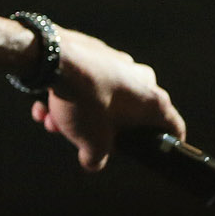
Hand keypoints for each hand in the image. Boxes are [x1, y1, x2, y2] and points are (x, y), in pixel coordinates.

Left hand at [30, 26, 185, 170]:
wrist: (53, 58)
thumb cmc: (83, 100)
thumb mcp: (91, 141)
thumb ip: (97, 157)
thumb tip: (93, 162)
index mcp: (152, 101)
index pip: (173, 126)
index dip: (169, 141)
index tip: (162, 150)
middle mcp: (141, 78)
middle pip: (126, 115)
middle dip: (98, 130)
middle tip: (79, 138)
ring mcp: (118, 62)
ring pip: (99, 98)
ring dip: (75, 115)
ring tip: (51, 121)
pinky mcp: (95, 52)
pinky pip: (84, 81)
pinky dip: (66, 95)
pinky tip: (41, 105)